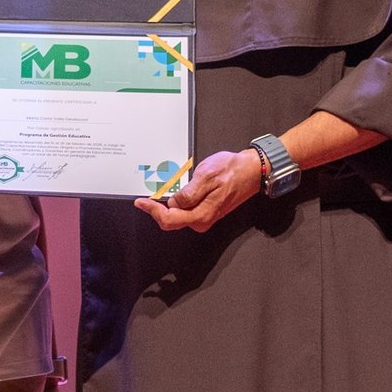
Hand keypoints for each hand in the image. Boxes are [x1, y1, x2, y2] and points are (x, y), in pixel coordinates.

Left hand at [135, 148, 262, 232]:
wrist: (251, 171)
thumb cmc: (232, 171)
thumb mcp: (207, 176)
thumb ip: (188, 193)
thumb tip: (173, 203)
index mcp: (200, 215)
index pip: (169, 219)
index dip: (152, 211)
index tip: (141, 202)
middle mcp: (201, 220)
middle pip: (170, 221)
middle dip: (157, 209)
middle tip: (146, 197)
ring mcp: (203, 217)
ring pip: (176, 216)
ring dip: (167, 205)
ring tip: (162, 192)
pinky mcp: (205, 212)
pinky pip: (185, 211)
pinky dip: (176, 203)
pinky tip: (175, 193)